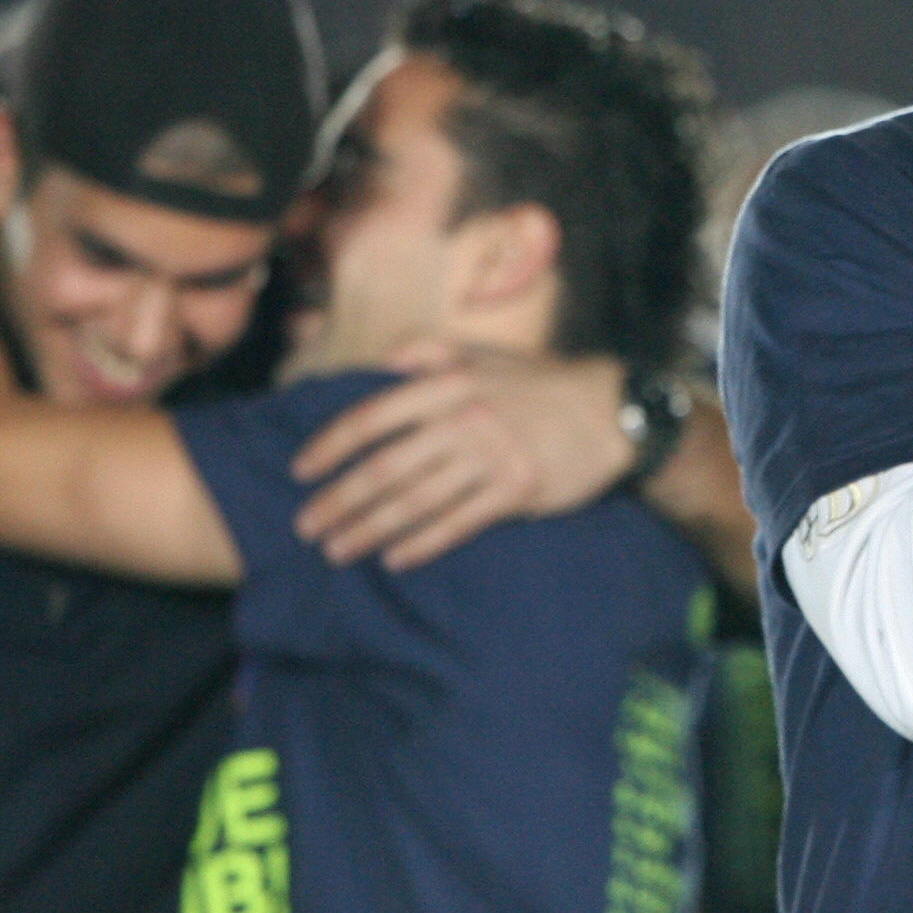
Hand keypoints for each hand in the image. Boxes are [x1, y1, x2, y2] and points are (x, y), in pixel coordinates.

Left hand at [291, 344, 630, 569]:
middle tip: (305, 525)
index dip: (331, 445)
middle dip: (339, 500)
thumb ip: (429, 353)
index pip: (372, 417)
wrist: (611, 411)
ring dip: (369, 528)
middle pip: (386, 467)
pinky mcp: (516, 491)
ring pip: (416, 500)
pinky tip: (394, 559)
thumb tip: (380, 364)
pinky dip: (422, 543)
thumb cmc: (540, 384)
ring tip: (336, 550)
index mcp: (447, 384)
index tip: (301, 470)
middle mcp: (463, 419)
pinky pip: (458, 523)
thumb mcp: (484, 354)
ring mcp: (491, 457)